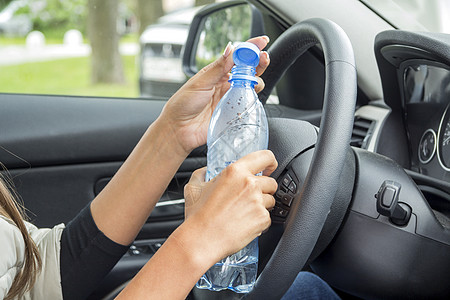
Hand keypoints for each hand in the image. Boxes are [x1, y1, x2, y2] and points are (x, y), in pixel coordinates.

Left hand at [157, 36, 270, 156]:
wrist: (178, 129)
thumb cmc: (183, 105)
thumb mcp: (200, 82)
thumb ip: (218, 67)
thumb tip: (231, 48)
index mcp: (217, 72)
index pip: (237, 56)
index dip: (250, 48)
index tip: (262, 42)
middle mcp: (226, 84)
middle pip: (249, 70)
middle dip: (259, 62)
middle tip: (264, 58)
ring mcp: (231, 98)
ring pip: (252, 86)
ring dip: (257, 80)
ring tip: (253, 81)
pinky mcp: (234, 113)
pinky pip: (249, 104)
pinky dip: (253, 99)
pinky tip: (250, 97)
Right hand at [181, 150, 277, 263]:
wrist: (201, 240)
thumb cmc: (198, 216)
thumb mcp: (194, 187)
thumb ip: (202, 174)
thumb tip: (206, 172)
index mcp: (235, 172)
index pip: (265, 157)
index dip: (270, 162)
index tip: (268, 168)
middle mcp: (249, 184)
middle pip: (271, 182)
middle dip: (263, 190)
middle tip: (248, 198)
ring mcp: (258, 201)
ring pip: (271, 200)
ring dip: (261, 206)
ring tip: (243, 213)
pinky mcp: (262, 218)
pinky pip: (268, 217)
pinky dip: (259, 221)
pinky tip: (244, 223)